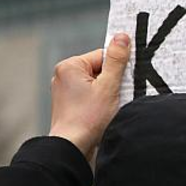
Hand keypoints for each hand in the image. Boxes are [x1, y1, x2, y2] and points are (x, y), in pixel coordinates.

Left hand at [49, 33, 130, 158]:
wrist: (72, 147)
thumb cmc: (88, 119)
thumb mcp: (109, 86)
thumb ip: (117, 60)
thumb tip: (121, 37)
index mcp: (69, 66)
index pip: (102, 56)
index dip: (117, 69)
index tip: (123, 81)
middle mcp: (63, 76)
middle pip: (99, 69)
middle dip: (111, 82)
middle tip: (114, 97)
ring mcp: (64, 91)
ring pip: (96, 84)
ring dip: (107, 94)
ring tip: (107, 108)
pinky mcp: (69, 105)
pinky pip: (90, 96)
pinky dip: (100, 103)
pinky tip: (102, 114)